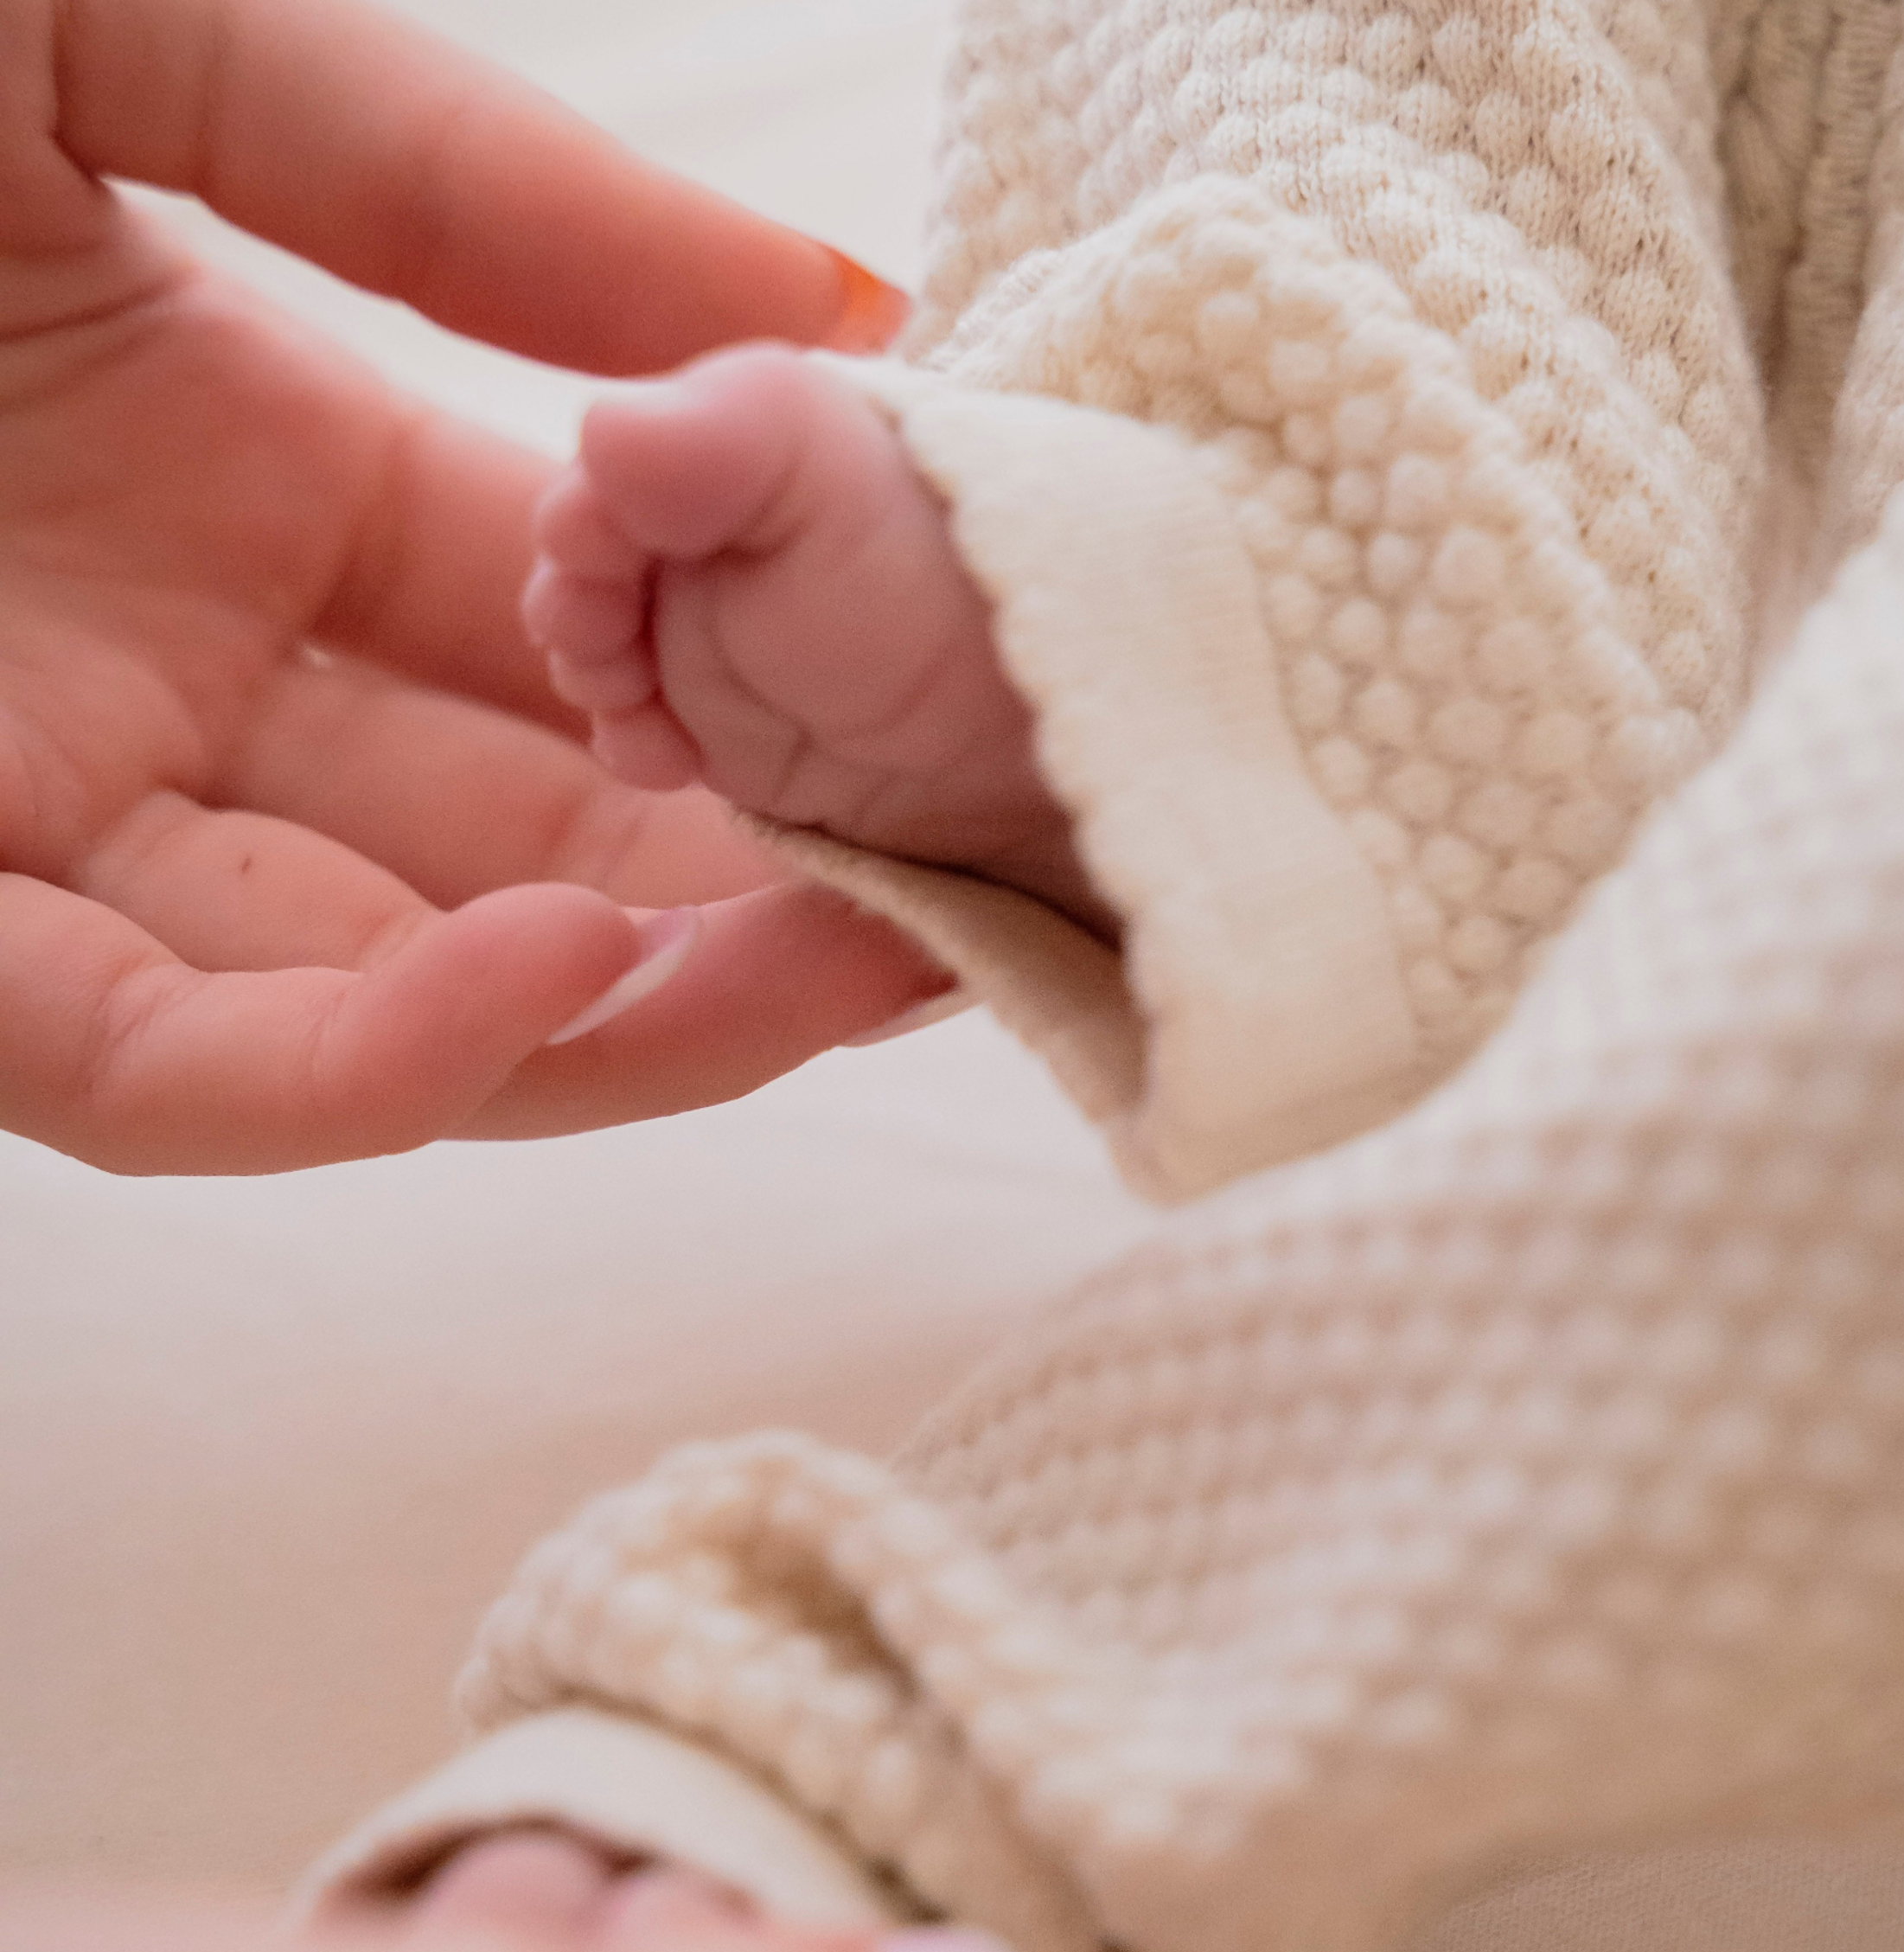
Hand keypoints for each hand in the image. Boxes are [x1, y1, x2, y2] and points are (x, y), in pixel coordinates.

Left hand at [0, 0, 937, 1173]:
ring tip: (847, 972)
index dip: (783, 715)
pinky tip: (559, 977)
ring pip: (398, 1010)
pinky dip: (369, 1059)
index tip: (970, 732)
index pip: (595, 669)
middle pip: (538, 874)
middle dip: (762, 909)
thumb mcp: (148, 32)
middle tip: (980, 911)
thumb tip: (851, 314)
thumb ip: (483, 187)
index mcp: (279, 496)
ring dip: (641, 1018)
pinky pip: (164, 1066)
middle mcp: (200, 702)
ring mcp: (58, 833)